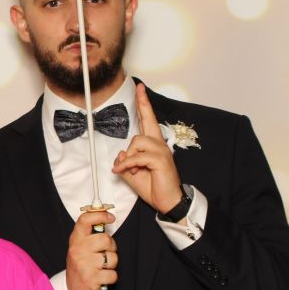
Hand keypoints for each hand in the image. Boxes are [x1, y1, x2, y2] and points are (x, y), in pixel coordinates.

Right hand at [65, 210, 117, 289]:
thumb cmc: (80, 267)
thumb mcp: (79, 248)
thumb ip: (90, 235)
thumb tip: (106, 218)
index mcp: (75, 240)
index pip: (85, 220)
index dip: (100, 215)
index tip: (110, 217)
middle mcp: (78, 250)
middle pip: (105, 239)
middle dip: (111, 246)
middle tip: (105, 252)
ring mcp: (84, 265)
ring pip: (112, 258)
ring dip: (112, 264)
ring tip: (102, 267)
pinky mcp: (92, 279)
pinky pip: (113, 274)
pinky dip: (111, 277)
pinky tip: (102, 278)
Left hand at [112, 83, 182, 213]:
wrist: (167, 201)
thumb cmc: (153, 186)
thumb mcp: (132, 174)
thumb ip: (125, 162)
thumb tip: (121, 154)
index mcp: (152, 145)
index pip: (147, 121)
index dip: (143, 105)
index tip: (140, 89)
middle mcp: (158, 144)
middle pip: (147, 120)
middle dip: (142, 103)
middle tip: (139, 88)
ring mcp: (161, 151)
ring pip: (137, 141)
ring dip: (129, 156)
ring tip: (130, 169)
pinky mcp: (160, 160)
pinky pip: (137, 157)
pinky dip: (128, 165)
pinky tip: (126, 171)